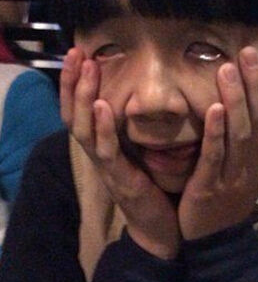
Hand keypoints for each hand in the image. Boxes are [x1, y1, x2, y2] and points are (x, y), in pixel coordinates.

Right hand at [60, 48, 180, 259]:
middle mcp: (99, 154)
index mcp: (105, 145)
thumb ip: (138, 128)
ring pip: (85, 129)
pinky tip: (103, 106)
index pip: (82, 110)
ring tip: (89, 68)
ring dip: (85, 97)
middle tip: (77, 53)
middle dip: (74, 83)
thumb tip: (145, 96)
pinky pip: (107, 152)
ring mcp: (107, 167)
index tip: (81, 53)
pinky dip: (103, 128)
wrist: (160, 228)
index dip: (77, 83)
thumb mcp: (143, 152)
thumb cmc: (154, 187)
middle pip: (75, 115)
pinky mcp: (120, 179)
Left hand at [178, 47, 257, 239]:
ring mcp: (234, 175)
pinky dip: (216, 132)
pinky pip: (215, 157)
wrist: (215, 242)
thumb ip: (247, 138)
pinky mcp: (210, 187)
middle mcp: (253, 162)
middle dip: (257, 84)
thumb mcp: (243, 167)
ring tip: (229, 69)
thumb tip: (249, 104)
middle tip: (250, 51)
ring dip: (236, 100)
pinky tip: (213, 108)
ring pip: (240, 133)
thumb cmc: (225, 197)